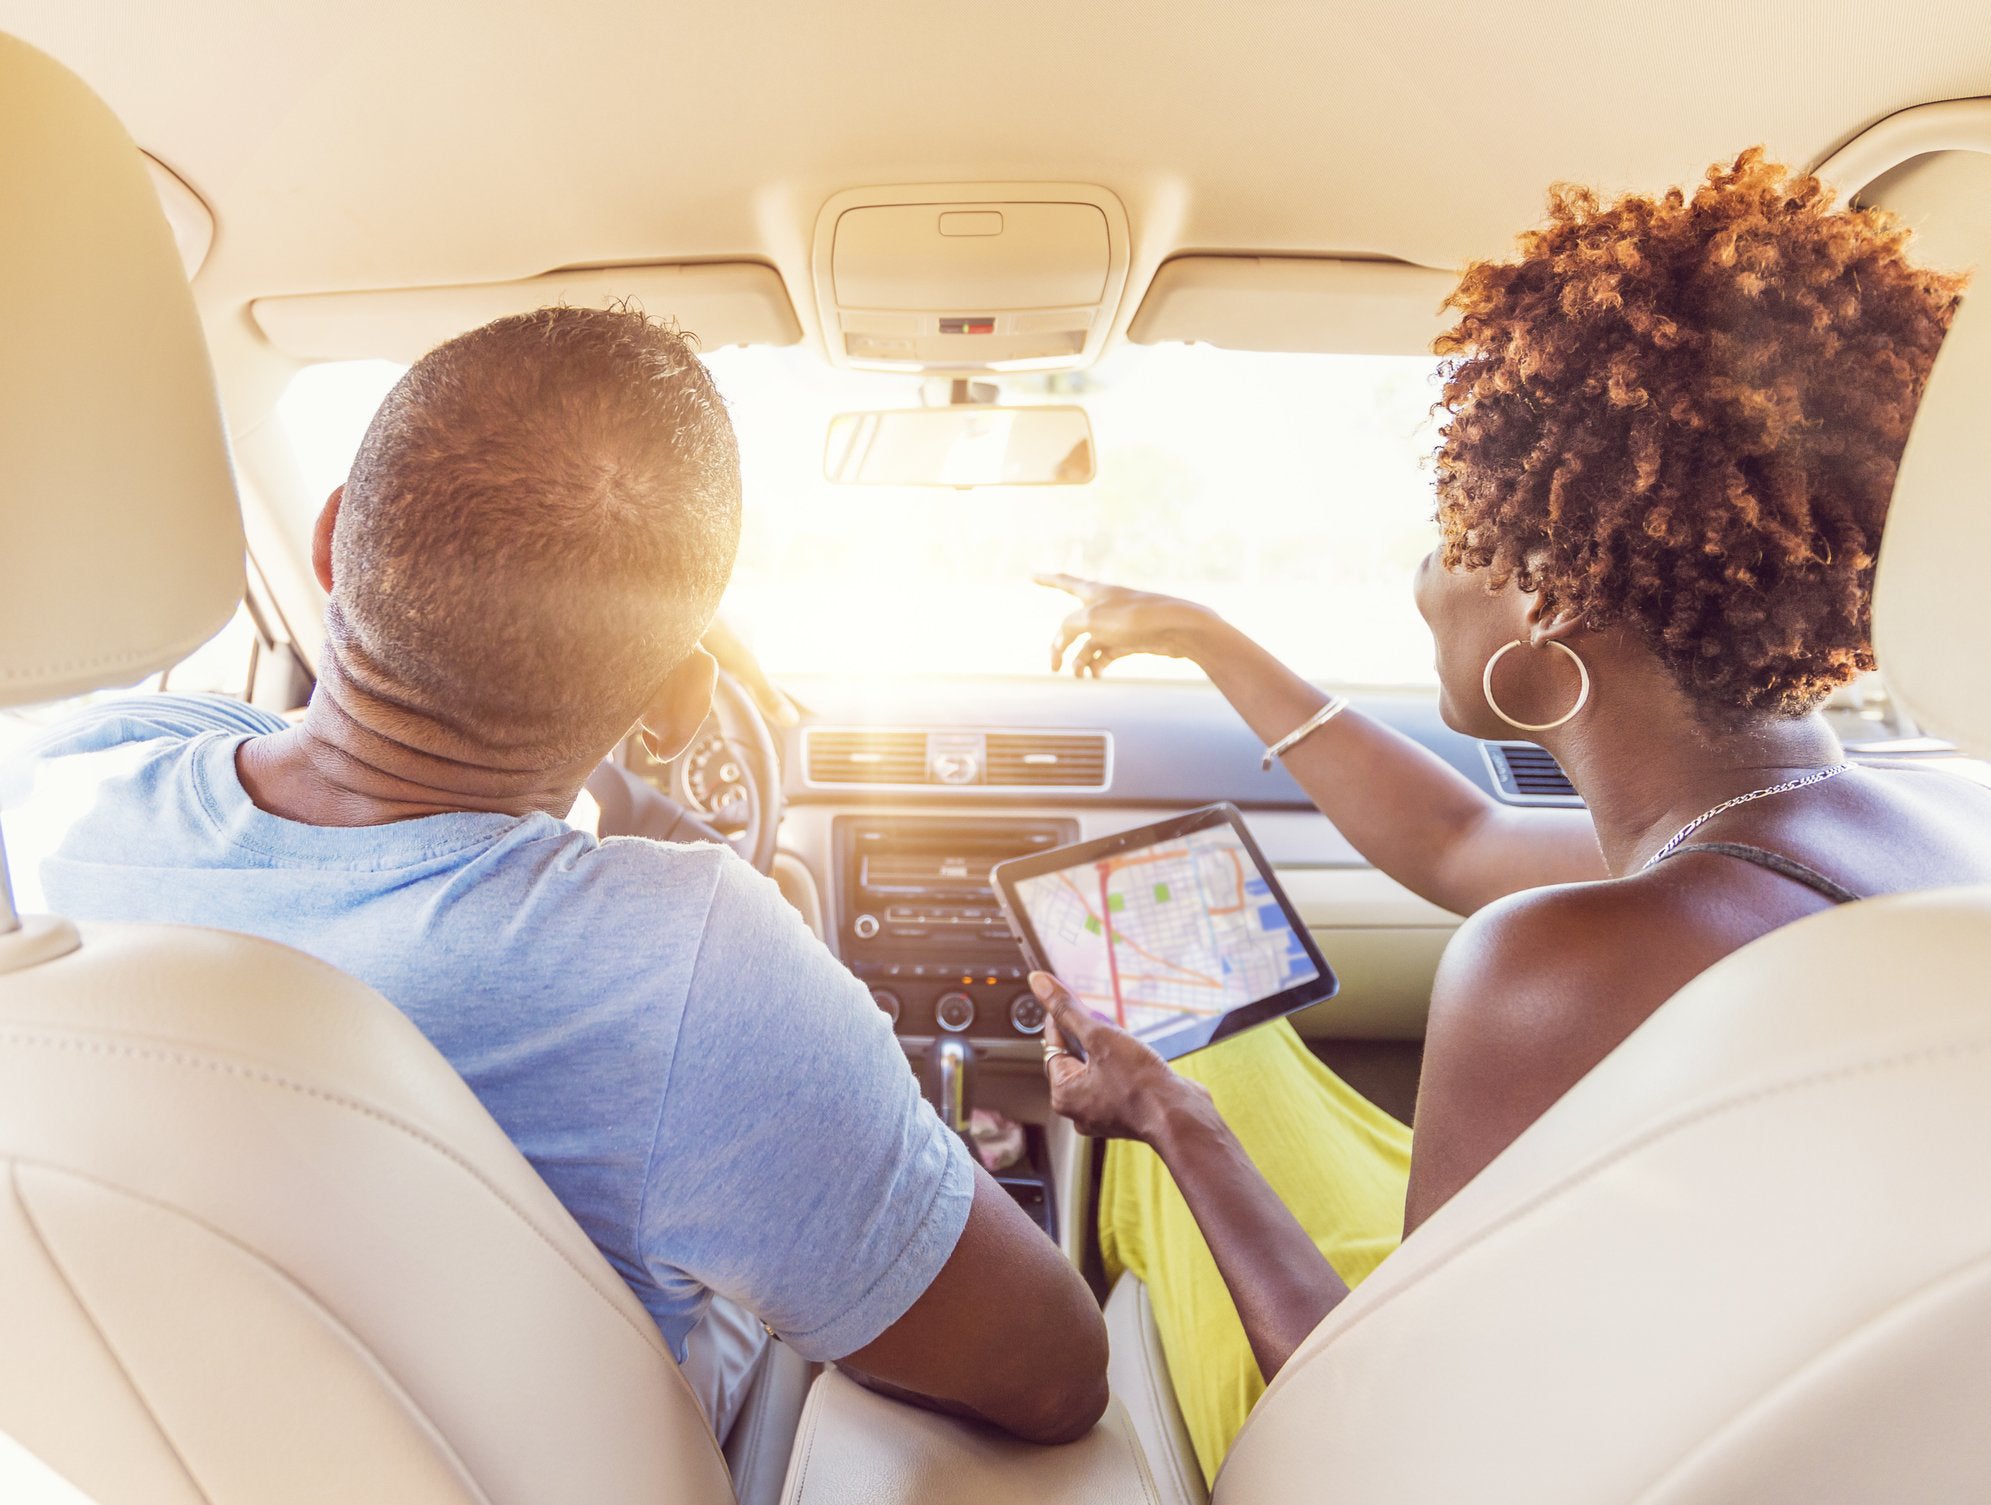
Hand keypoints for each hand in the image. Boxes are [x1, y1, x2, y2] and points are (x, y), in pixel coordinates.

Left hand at [1033, 972, 1206, 1142]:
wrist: (1181, 1117)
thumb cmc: (1140, 1086)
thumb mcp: (1100, 1036)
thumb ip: (1068, 1010)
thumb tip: (1039, 984)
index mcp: (1064, 1094)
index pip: (1053, 1044)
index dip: (1061, 1017)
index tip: (1068, 996)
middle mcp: (1080, 1108)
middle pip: (1075, 1057)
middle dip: (1087, 1034)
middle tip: (1100, 1016)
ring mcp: (1104, 1112)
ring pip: (1098, 1068)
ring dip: (1107, 1048)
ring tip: (1121, 1035)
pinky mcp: (1126, 1111)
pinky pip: (1116, 1079)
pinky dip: (1122, 1064)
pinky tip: (1136, 1054)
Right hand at [1035, 573, 1220, 677]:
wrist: (1178, 628)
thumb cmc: (1137, 616)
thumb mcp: (1092, 619)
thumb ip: (1069, 627)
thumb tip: (1063, 641)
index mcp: (1094, 592)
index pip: (1063, 581)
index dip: (1046, 579)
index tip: (1031, 574)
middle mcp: (1103, 606)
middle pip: (1072, 626)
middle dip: (1061, 646)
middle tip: (1053, 667)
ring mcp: (1116, 624)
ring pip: (1088, 644)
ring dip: (1080, 661)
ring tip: (1080, 676)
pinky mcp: (1130, 640)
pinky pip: (1105, 653)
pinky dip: (1098, 664)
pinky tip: (1096, 675)